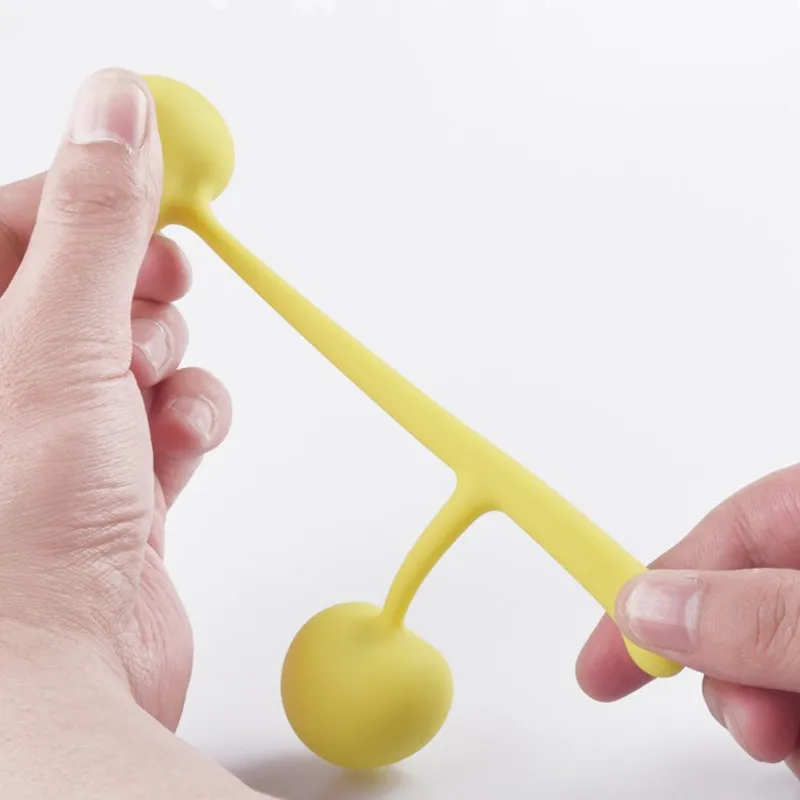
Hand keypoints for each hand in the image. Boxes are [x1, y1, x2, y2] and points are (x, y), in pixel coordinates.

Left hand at [0, 68, 230, 729]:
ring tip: (158, 392)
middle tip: (162, 283)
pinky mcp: (121, 480)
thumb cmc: (22, 537)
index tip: (146, 176)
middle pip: (82, 283)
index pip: (9, 221)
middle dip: (134, 284)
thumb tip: (117, 109)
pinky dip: (189, 419)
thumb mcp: (58, 341)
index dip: (79, 193)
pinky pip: (169, 416)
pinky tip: (181, 446)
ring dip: (167, 361)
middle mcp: (5, 384)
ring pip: (136, 351)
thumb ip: (95, 225)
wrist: (63, 674)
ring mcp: (63, 435)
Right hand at [577, 465, 799, 773]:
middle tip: (753, 726)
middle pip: (747, 605)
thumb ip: (761, 617)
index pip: (729, 529)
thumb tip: (649, 608)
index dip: (658, 587)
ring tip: (799, 748)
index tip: (604, 652)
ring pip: (773, 662)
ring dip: (769, 715)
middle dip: (730, 671)